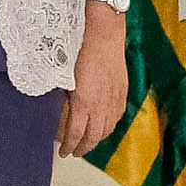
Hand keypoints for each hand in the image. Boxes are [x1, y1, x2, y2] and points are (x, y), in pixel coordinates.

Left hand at [59, 8, 127, 153]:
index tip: (63, 152)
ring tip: (88, 143)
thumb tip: (62, 108)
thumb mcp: (64, 76)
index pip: (76, 134)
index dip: (69, 146)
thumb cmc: (80, 50)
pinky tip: (104, 126)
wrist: (103, 33)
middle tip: (74, 152)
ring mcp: (113, 100)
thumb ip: (65, 96)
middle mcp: (101, 105)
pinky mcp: (122, 92)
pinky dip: (109, 126)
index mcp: (83, 103)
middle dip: (83, 147)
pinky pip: (116, 117)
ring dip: (97, 139)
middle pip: (93, 136)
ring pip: (107, 129)